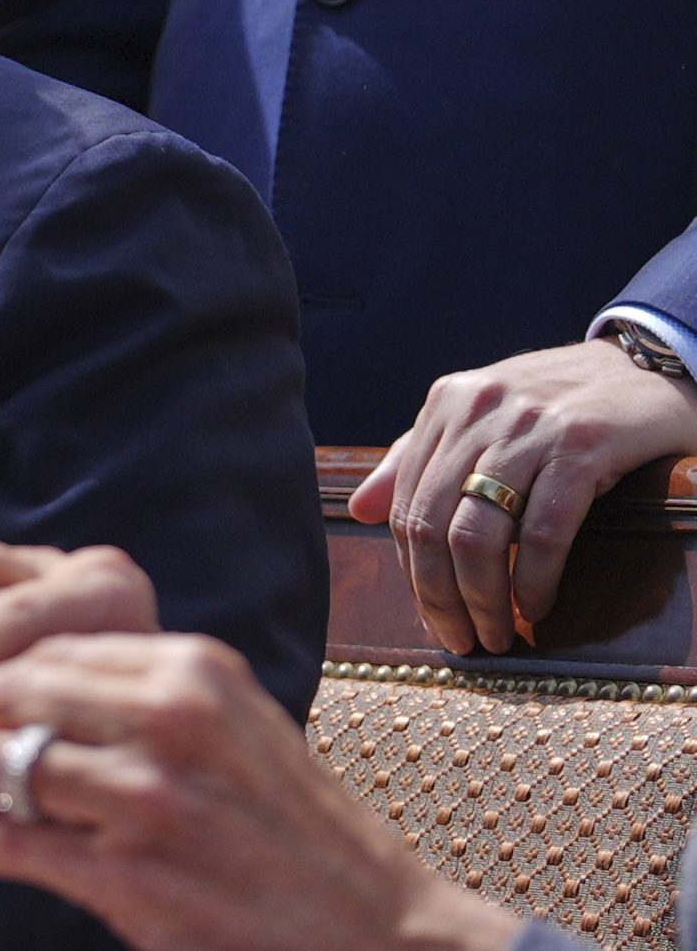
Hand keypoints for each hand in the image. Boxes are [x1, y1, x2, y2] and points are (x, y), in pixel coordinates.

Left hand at [0, 633, 520, 950]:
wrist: (375, 930)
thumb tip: (6, 674)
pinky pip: (13, 842)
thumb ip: (131, 688)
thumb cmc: (283, 827)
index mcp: (190, 669)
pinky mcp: (137, 877)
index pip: (37, 640)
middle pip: (4, 690)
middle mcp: (172, 719)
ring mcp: (154, 799)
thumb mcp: (225, 722)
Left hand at [348, 338, 696, 653]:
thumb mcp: (484, 419)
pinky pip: (542, 531)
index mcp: (447, 404)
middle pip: (433, 526)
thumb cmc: (559, 403)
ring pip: (478, 534)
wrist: (648, 368)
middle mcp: (479, 411)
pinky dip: (535, 580)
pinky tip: (536, 608)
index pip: (407, 506)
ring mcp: (529, 428)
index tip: (429, 617)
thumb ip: (419, 459)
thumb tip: (361, 510)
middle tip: (460, 640)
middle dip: (439, 596)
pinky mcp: (583, 446)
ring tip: (495, 635)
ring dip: (482, 599)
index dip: (413, 572)